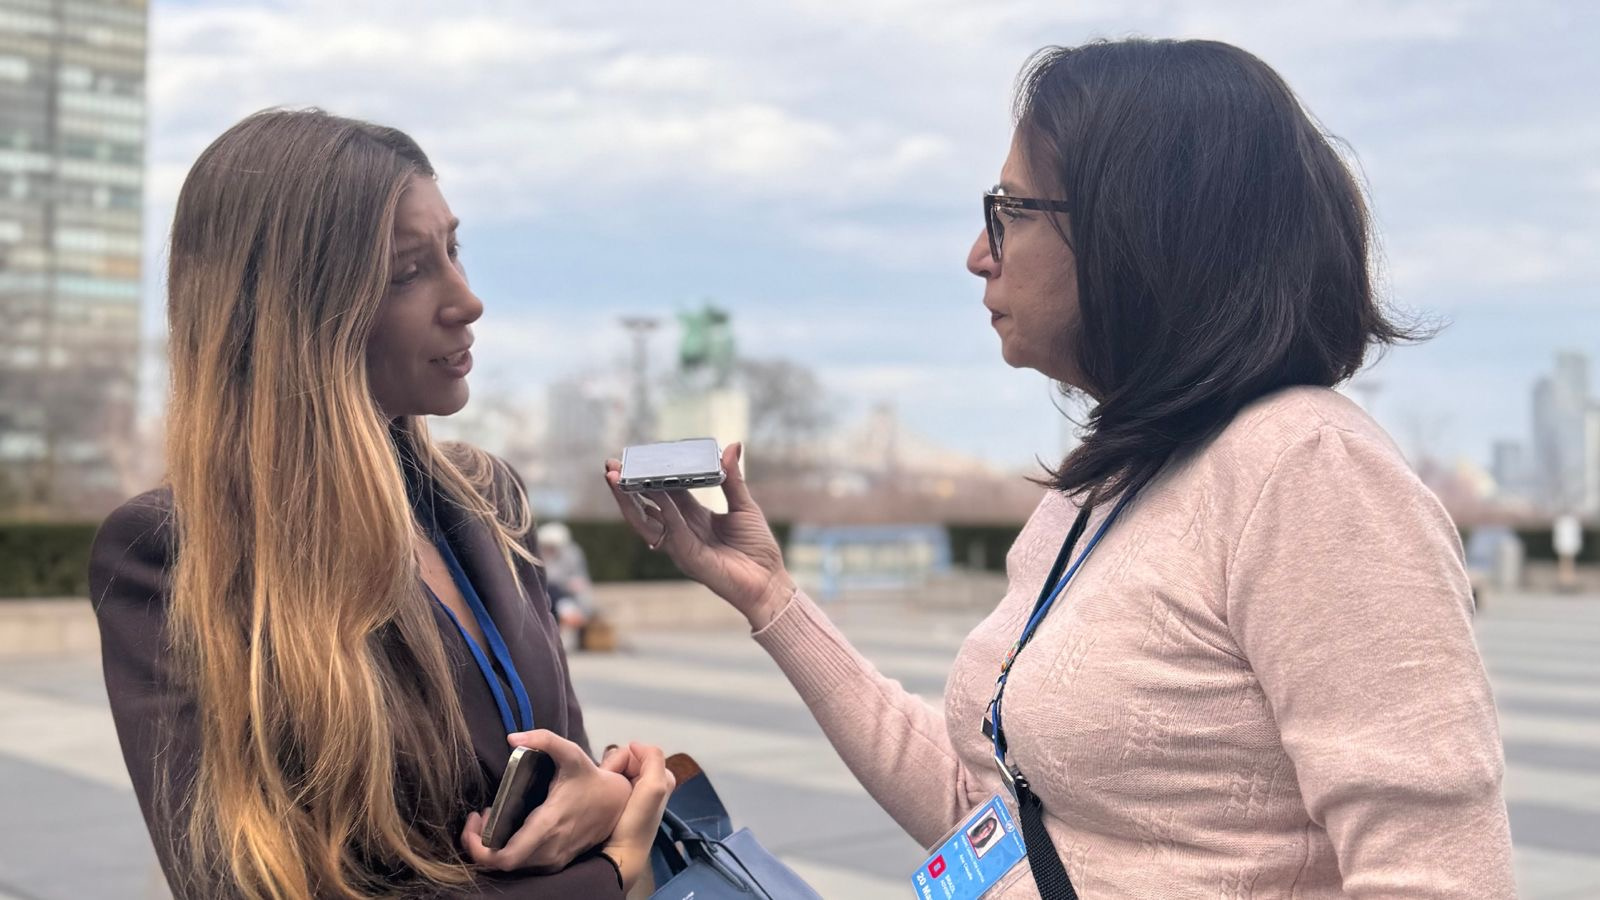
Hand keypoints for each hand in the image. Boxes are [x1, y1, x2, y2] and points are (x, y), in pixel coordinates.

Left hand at [460, 730, 630, 872]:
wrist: (616, 803)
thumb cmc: (589, 778)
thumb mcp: (570, 752)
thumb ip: (543, 739)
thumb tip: (512, 738)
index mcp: (548, 825)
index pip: (506, 857)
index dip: (479, 848)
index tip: (474, 821)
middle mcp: (549, 849)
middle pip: (501, 864)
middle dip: (480, 843)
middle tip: (480, 817)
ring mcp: (553, 859)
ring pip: (511, 867)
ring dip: (493, 847)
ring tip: (491, 820)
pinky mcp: (555, 863)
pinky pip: (523, 866)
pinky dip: (508, 852)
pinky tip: (508, 830)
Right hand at [602, 742, 675, 893]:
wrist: (619, 854)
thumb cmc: (637, 822)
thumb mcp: (655, 787)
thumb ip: (653, 759)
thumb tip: (634, 745)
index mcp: (661, 779)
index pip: (637, 753)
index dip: (625, 758)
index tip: (615, 771)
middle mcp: (648, 784)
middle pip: (624, 760)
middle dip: (613, 766)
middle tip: (606, 781)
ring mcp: (631, 793)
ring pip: (613, 770)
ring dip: (605, 775)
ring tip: (601, 790)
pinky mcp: (616, 802)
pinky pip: (606, 781)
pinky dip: (600, 783)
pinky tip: (597, 794)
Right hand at [604, 443, 794, 628]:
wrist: (770, 583)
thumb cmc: (758, 548)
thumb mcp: (744, 506)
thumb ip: (733, 479)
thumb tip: (733, 446)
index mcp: (692, 518)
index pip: (663, 494)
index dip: (649, 476)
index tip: (634, 458)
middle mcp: (681, 532)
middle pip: (645, 508)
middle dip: (626, 487)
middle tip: (610, 466)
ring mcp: (681, 547)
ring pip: (646, 522)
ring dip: (629, 500)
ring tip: (616, 478)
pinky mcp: (689, 558)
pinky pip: (672, 531)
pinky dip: (664, 511)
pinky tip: (656, 493)